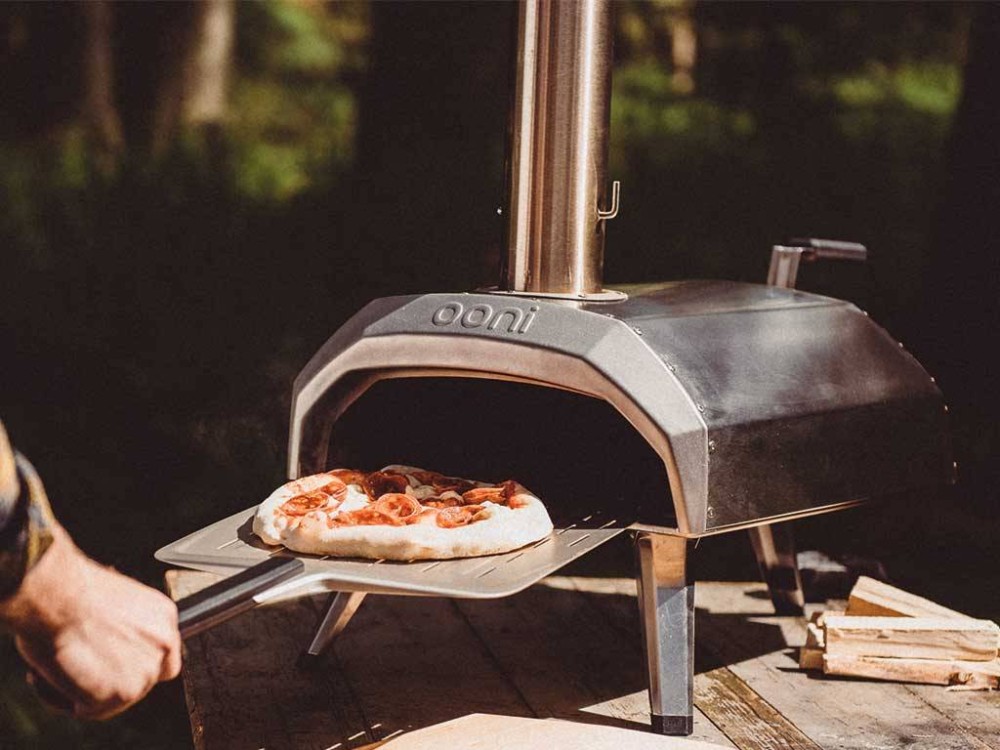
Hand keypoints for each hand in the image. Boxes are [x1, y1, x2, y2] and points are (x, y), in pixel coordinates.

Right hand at [0, 525, 180, 719]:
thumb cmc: (72, 591)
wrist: (57, 593)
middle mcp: (165, 644)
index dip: (132, 662)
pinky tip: (47, 673)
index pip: (162, 655)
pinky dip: (60, 698)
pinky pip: (85, 709)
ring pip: (112, 699)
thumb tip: (108, 647)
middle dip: (106, 678)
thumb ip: (124, 631)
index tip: (106, 662)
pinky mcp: (121, 693)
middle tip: (73, 665)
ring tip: (56, 663)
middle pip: (141, 680)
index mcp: (164, 617)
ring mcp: (146, 671)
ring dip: (81, 689)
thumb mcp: (115, 604)